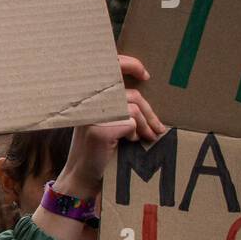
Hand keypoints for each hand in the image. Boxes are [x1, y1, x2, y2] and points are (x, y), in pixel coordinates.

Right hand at [56, 55, 167, 194]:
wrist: (82, 175)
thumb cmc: (96, 148)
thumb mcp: (102, 121)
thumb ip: (115, 105)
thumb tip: (145, 95)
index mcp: (87, 97)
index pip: (110, 68)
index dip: (130, 64)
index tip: (145, 75)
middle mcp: (87, 103)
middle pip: (131, 95)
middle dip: (148, 112)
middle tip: (158, 128)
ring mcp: (93, 116)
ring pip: (134, 109)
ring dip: (145, 125)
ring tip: (147, 137)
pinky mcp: (102, 130)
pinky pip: (131, 124)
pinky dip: (135, 134)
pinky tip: (129, 142)